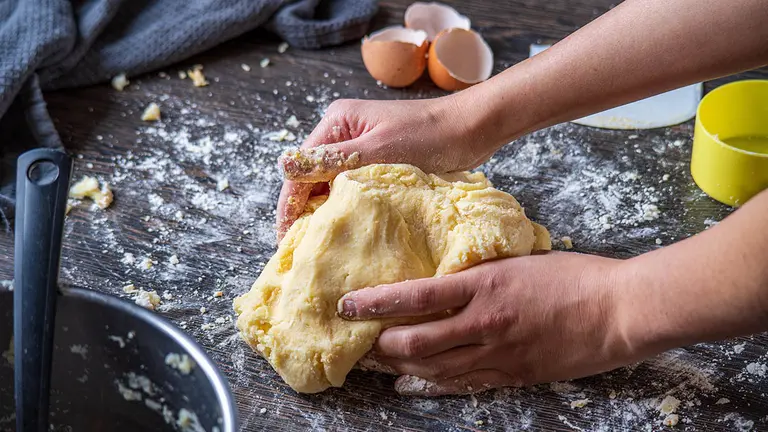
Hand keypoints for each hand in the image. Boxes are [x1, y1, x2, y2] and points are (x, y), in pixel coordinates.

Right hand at [275, 96, 493, 240]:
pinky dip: (348, 208)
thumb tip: (284, 166)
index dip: (290, 205)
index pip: (301, 170)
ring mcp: (360, 149)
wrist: (472, 129)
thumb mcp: (378, 150)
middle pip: (312, 178)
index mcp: (337, 123)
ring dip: (326, 213)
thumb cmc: (430, 135)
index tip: (286, 240)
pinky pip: (353, 189)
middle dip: (304, 212)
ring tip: (320, 248)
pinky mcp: (378, 163)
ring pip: (331, 186)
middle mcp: (343, 133)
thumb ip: (333, 160)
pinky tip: (347, 231)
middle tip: (301, 251)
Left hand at [337, 252, 644, 395]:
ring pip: (433, 368)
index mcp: (484, 284)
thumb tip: (446, 277)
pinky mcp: (512, 375)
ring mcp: (498, 353)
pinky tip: (411, 383)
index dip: (376, 302)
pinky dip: (431, 384)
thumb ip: (479, 273)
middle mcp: (483, 322)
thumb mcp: (517, 261)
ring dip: (399, 367)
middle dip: (381, 344)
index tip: (348, 304)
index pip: (416, 295)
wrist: (617, 310)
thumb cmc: (573, 277)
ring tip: (377, 363)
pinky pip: (462, 384)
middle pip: (416, 341)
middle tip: (360, 341)